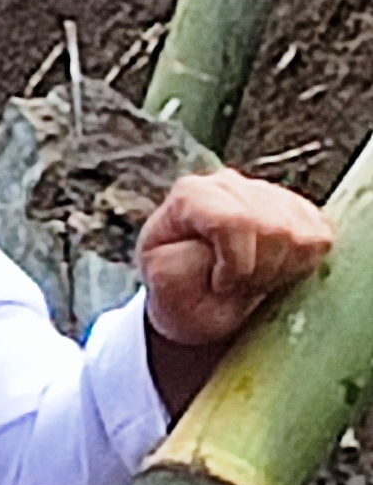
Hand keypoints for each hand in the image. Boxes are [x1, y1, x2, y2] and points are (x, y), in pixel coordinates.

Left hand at [138, 167, 334, 351]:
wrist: (196, 302)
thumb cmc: (178, 293)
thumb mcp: (164, 283)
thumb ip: (188, 253)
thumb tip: (223, 236)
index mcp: (190, 194)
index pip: (236, 221)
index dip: (236, 265)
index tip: (220, 285)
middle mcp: (230, 182)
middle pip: (274, 229)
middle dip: (259, 272)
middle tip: (236, 288)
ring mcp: (268, 192)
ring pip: (301, 237)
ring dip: (280, 272)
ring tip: (251, 281)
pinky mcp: (299, 210)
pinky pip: (320, 240)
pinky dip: (301, 266)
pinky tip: (273, 272)